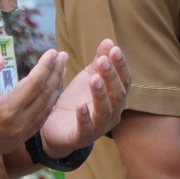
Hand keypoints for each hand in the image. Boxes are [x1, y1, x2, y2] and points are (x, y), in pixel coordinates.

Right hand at [0, 49, 66, 164]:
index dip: (45, 66)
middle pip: (44, 96)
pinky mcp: (15, 142)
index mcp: (4, 111)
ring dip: (54, 89)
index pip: (33, 84)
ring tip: (60, 72)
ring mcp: (17, 136)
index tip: (52, 52)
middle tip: (63, 56)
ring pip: (45, 110)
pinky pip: (39, 122)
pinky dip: (47, 106)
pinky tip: (48, 95)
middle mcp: (16, 126)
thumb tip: (0, 59)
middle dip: (55, 74)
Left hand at [42, 39, 130, 154]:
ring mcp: (98, 127)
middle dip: (111, 77)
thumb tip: (109, 41)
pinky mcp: (81, 137)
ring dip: (100, 95)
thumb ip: (98, 63)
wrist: (56, 128)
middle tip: (102, 61)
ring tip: (93, 79)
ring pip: (104, 111)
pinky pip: (86, 128)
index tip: (114, 50)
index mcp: (115, 98)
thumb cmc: (77, 101)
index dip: (120, 66)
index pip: (124, 81)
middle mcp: (112, 114)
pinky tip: (80, 105)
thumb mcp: (87, 79)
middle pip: (117, 95)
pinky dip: (84, 117)